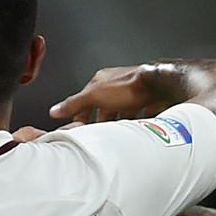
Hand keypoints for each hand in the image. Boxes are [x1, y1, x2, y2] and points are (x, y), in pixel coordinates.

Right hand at [46, 64, 169, 124]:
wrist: (159, 87)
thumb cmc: (130, 86)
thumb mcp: (94, 96)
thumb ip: (74, 103)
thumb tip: (55, 109)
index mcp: (102, 81)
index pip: (85, 98)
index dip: (81, 113)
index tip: (78, 126)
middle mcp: (117, 85)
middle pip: (103, 106)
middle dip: (100, 121)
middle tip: (97, 133)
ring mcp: (132, 93)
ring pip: (120, 111)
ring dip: (117, 123)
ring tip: (114, 135)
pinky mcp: (146, 101)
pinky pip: (136, 115)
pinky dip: (133, 124)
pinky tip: (131, 132)